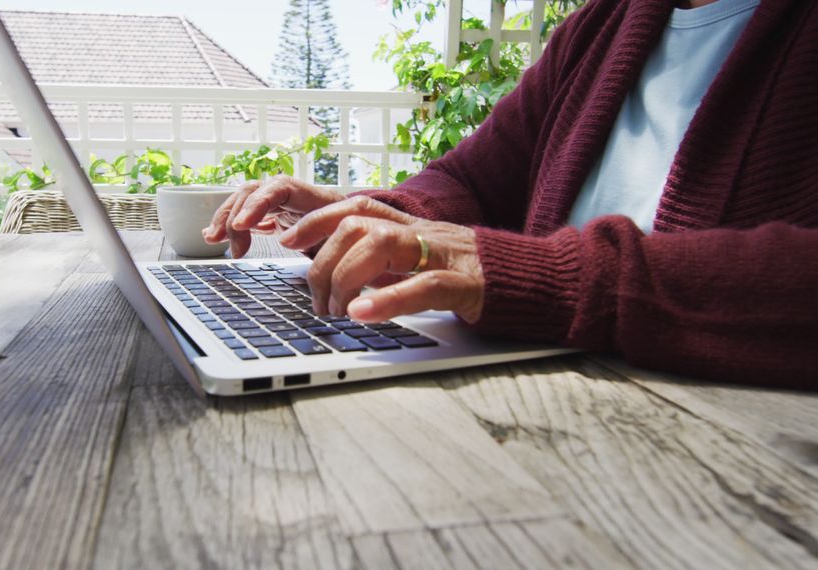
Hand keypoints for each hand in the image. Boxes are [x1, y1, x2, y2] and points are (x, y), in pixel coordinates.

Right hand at [202, 175, 343, 257]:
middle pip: (251, 193)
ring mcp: (278, 203)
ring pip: (244, 203)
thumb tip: (287, 239)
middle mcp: (287, 193)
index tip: (241, 225)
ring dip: (225, 220)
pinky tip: (217, 238)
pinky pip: (247, 217)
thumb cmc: (351, 229)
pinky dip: (232, 227)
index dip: (255, 204)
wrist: (355, 230)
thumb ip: (320, 229)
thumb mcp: (343, 229)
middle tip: (221, 241)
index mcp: (306, 192)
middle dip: (232, 214)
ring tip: (211, 238)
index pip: (275, 188)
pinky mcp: (273, 216)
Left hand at [279, 196, 484, 323]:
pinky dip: (388, 300)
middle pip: (358, 226)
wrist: (531, 280)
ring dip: (348, 278)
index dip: (317, 220)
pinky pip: (424, 285)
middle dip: (325, 261)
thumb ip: (383, 266)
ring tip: (335, 309)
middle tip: (317, 299)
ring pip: (383, 245)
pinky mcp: (466, 284)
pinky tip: (363, 315)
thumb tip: (335, 280)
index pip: (356, 208)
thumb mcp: (418, 265)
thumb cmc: (469, 275)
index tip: (286, 240)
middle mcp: (423, 234)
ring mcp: (444, 255)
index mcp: (410, 228)